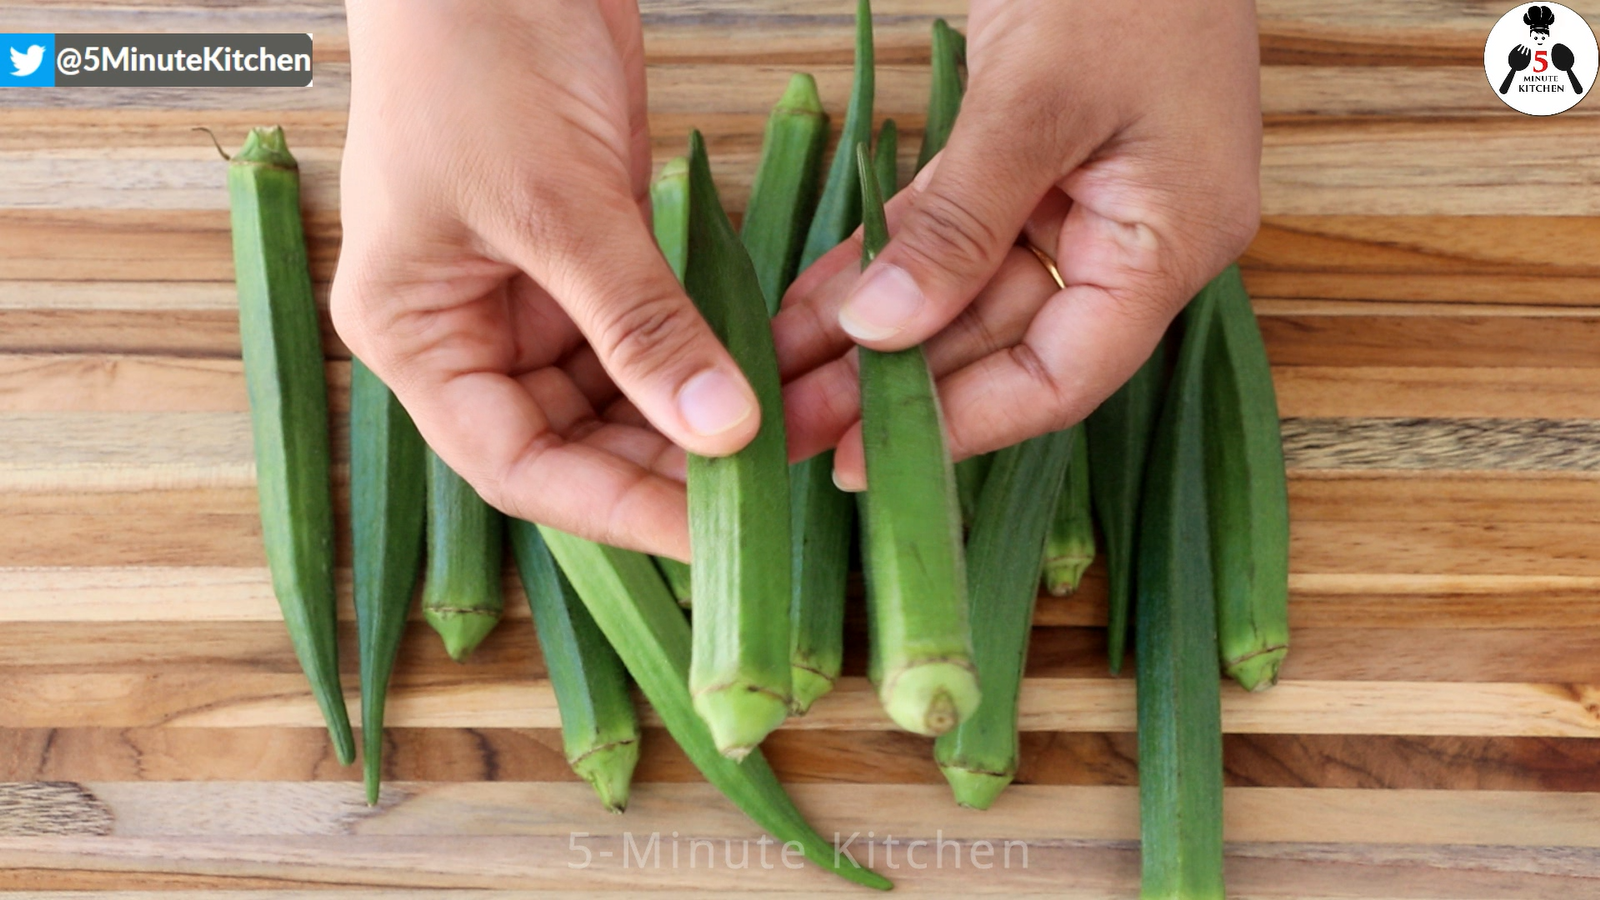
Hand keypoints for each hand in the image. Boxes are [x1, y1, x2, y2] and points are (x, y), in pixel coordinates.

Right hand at [333, 0, 760, 558]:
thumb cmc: (475, 57)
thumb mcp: (555, 203)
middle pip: (582, 443)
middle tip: (788, 474)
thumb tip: (724, 431)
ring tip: (805, 423)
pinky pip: (661, 331)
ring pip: (631, 395)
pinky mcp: (597, 255)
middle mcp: (474, 333)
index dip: (619, 510)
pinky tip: (783, 369)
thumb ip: (638, 323)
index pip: (521, 467)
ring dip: (712, 411)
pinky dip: (716, 351)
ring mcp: (538, 295)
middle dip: (682, 463)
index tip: (718, 536)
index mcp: (419, 338)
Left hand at [776, 0, 1261, 487]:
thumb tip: (885, 331)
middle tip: (790, 426)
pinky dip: (881, 263)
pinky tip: (810, 302)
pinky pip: (946, 234)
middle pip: (1001, 344)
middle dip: (893, 388)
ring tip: (780, 376)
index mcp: (1170, 242)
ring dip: (873, 335)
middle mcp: (1127, 240)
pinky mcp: (1028, 164)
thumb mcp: (1041, 96)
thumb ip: (965, 220)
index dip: (964, 428)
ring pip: (963, 296)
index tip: (863, 463)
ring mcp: (1077, 202)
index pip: (1064, 374)